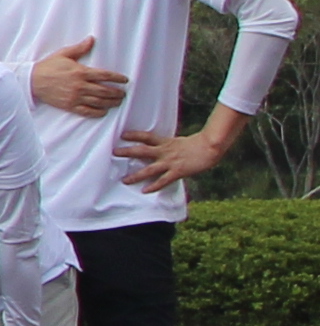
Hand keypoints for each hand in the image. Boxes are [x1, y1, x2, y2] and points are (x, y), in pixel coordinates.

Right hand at [27, 36, 123, 117]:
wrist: (32, 81)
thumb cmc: (48, 67)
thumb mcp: (63, 54)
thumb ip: (80, 48)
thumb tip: (92, 39)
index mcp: (80, 72)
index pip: (105, 75)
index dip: (117, 78)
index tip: (125, 80)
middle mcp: (80, 85)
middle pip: (105, 90)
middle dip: (117, 92)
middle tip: (123, 93)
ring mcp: (75, 97)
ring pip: (99, 101)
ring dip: (111, 102)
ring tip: (118, 102)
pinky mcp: (70, 106)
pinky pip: (88, 111)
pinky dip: (98, 112)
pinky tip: (104, 111)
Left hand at [112, 116, 233, 193]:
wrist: (210, 147)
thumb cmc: (197, 145)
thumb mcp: (180, 142)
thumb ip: (169, 146)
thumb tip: (161, 149)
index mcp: (166, 142)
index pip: (147, 136)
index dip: (134, 135)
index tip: (123, 135)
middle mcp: (165, 151)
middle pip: (142, 150)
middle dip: (127, 152)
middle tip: (114, 152)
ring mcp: (170, 162)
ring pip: (149, 169)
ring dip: (136, 175)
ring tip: (125, 180)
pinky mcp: (177, 171)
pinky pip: (163, 181)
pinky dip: (154, 186)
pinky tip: (145, 191)